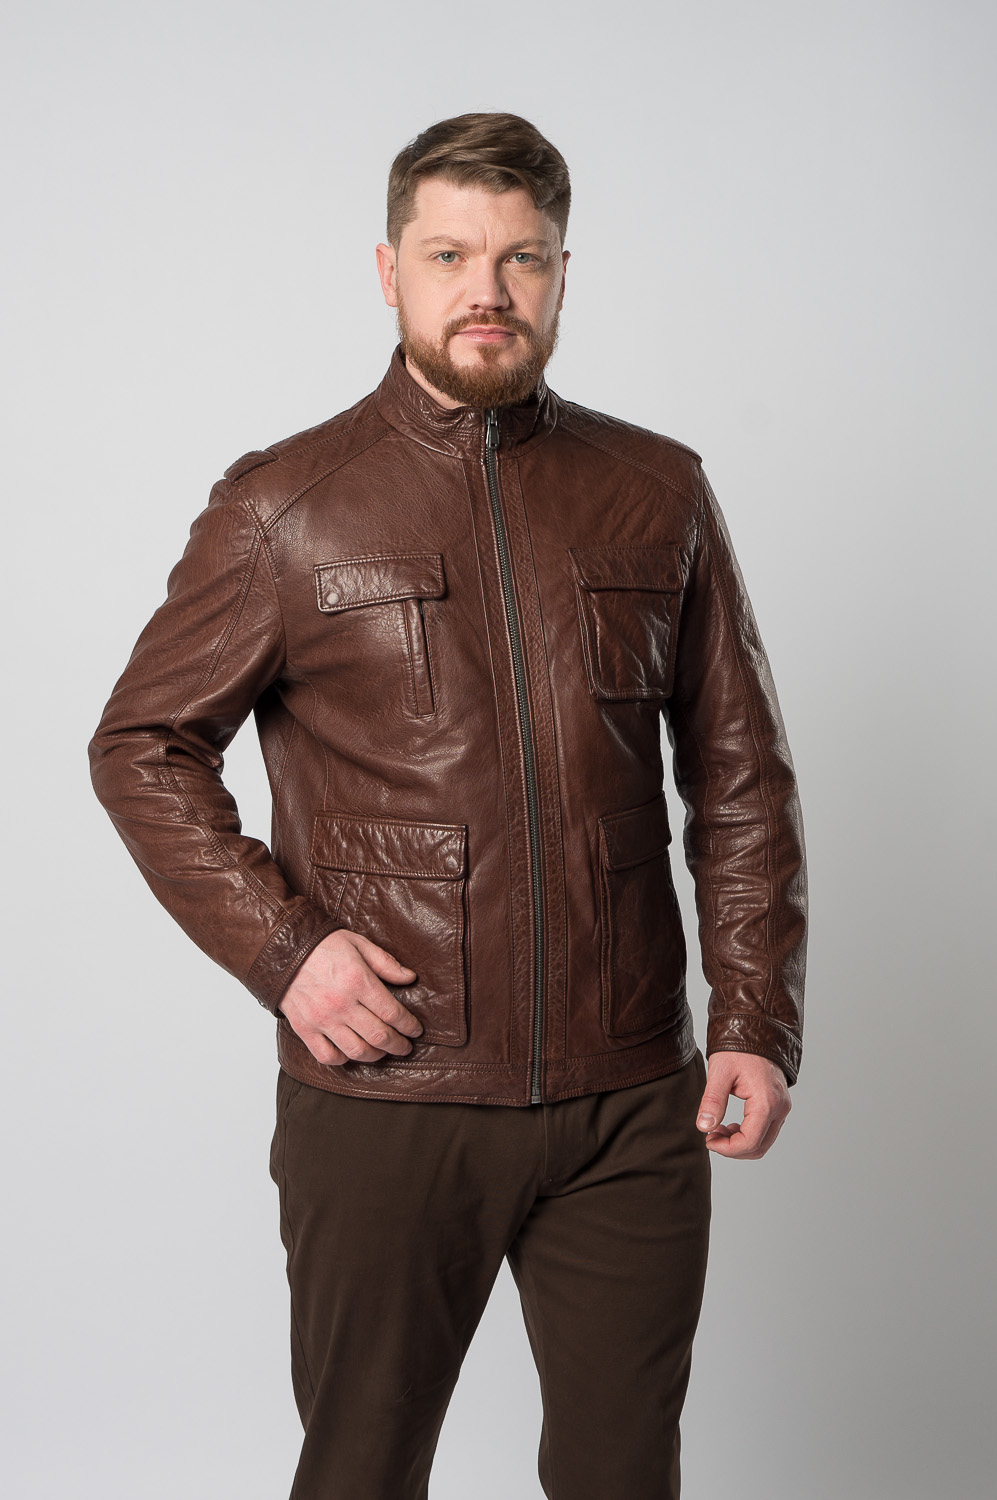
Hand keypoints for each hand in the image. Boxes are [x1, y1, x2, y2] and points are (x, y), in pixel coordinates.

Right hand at [277, 928, 423, 1065]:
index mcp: (357, 981)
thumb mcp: (358, 944)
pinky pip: (327, 1056)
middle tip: (406, 1046)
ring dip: (375, 1055)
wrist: (283, 950)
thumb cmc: (322, 945)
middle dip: (398, 1044)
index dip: (408, 1025)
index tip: (415, 1030)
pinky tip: (351, 1052)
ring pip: (356, 1050)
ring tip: (383, 1051)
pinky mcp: (304, 1029)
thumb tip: (409, 978)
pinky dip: (343, 1059)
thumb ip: (385, 962)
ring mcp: (321, 1019)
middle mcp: (341, 1004)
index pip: (392, 1012)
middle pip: (378, 1036)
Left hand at [696, 1052, 790, 1158]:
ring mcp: (782, 1107)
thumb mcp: (720, 1072)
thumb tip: (704, 1127)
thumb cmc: (738, 1049)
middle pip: (759, 1147)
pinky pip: (766, 1131)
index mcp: (767, 1101)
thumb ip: (713, 1101)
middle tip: (710, 1138)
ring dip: (740, 1143)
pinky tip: (731, 1126)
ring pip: (764, 1142)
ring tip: (718, 1130)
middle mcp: (780, 1107)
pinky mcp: (779, 1105)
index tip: (708, 1140)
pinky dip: (749, 1135)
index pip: (750, 1142)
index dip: (727, 1149)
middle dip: (733, 1149)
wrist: (756, 1031)